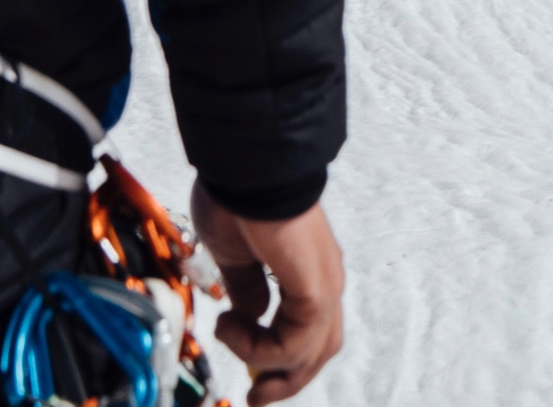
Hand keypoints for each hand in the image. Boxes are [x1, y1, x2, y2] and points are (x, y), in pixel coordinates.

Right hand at [191, 188, 345, 400]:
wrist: (244, 168)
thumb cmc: (236, 197)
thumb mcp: (234, 255)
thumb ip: (246, 288)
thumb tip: (250, 316)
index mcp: (306, 272)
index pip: (308, 331)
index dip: (279, 359)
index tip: (246, 372)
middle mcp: (324, 281)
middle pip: (320, 351)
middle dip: (286, 381)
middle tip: (255, 398)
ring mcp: (324, 285)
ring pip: (311, 352)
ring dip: (266, 363)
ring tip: (228, 335)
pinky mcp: (316, 289)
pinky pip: (295, 343)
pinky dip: (261, 349)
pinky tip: (232, 326)